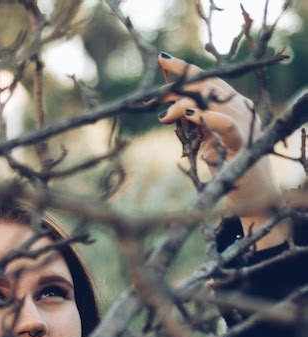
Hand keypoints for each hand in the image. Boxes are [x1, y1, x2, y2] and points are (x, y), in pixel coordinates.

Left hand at [157, 53, 288, 249]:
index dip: (186, 70)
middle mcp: (240, 110)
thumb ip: (193, 127)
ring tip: (164, 112)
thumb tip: (168, 112)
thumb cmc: (228, 173)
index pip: (208, 81)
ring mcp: (245, 124)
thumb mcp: (205, 145)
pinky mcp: (245, 143)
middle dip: (183, 76)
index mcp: (231, 108)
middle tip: (158, 73)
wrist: (252, 200)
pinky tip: (189, 115)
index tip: (163, 61)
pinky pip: (227, 125)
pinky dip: (208, 118)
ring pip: (217, 100)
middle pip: (211, 84)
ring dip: (187, 102)